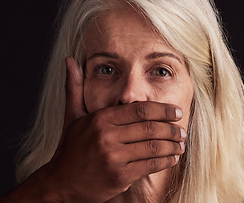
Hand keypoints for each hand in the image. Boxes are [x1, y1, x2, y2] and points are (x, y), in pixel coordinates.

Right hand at [0, 57, 185, 202]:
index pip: (139, 109)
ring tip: (181, 143)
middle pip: (149, 127)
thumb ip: (74, 87)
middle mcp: (107, 136)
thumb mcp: (72, 116)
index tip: (177, 111)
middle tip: (182, 129)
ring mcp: (114, 157)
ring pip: (152, 146)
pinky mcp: (119, 176)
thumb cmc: (70, 148)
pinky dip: (165, 161)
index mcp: (100, 119)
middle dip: (171, 128)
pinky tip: (172, 158)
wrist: (60, 183)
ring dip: (172, 145)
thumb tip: (70, 60)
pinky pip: (150, 165)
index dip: (162, 110)